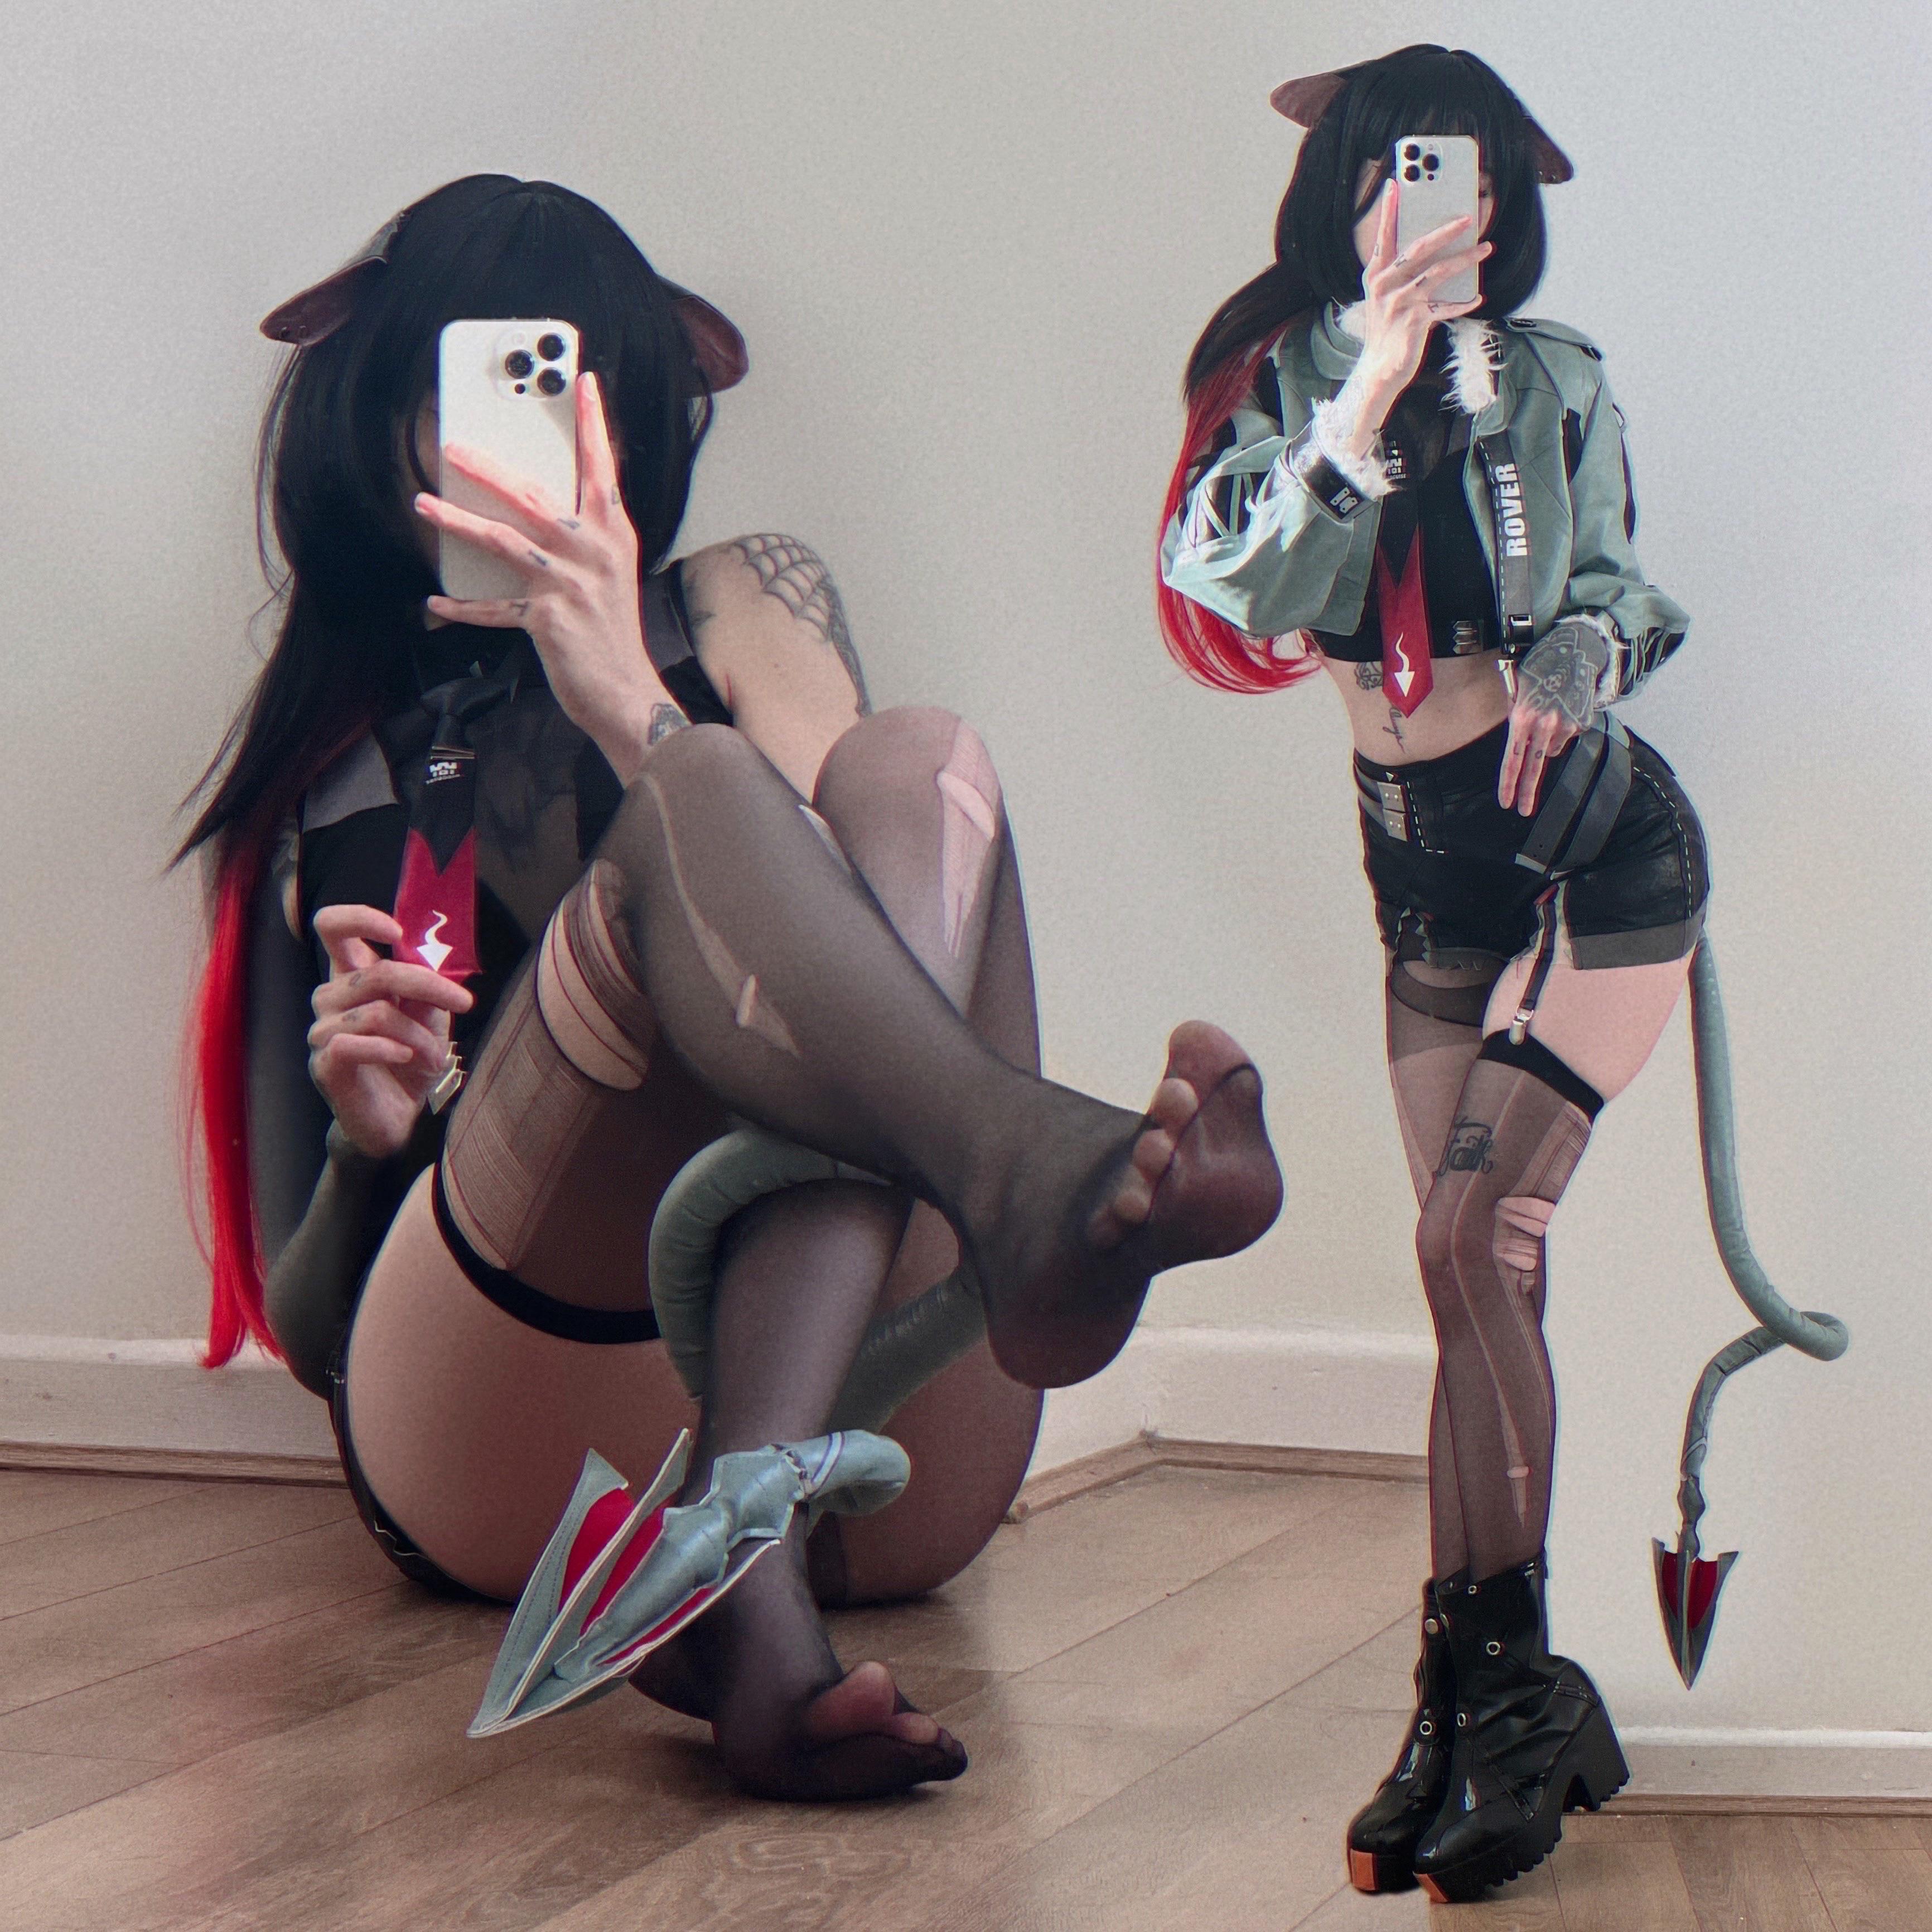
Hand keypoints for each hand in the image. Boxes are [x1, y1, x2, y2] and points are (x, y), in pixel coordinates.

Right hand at [308, 905, 473, 1158]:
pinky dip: (390, 1049)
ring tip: (436, 1057)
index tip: (398, 933)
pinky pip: (353, 1044)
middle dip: (428, 984)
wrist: (399, 1118)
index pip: (332, 927)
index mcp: (352, 976)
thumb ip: (426, 985)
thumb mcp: (429, 1017)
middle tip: (463, 1001)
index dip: (360, 919)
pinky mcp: (324, 1064)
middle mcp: (331, 998)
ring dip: (418, 1034)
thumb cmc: (411, 1060)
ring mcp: (323, 1032)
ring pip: (375, 1012)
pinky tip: (407, 1060)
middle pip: (375, 972)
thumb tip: (430, 956)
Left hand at [414, 371, 670, 782]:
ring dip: (459, 521)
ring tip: (425, 504)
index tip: (582, 383)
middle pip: (535, 495)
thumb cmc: (616, 637)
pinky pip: (493, 607)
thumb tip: (544, 511)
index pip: (602, 468)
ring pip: (505, 539)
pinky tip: (436, 603)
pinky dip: (463, 607)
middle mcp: (594, 552)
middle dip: (489, 467)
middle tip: (452, 445)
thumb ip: (588, 538)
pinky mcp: (547, 619)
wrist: (629, 696)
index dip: (591, 424)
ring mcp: (570, 584)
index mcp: (614, 536)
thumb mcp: (613, 574)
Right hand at [1351, 184, 1491, 438]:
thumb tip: (1433, 245)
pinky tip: (1477, 298)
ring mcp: (1399, 303)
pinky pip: (1446, 306)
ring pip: (1437, 272)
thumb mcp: (1387, 296)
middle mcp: (1385, 286)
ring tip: (1485, 247)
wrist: (1380, 370)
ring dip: (1465, 259)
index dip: (1389, 210)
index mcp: (1376, 275)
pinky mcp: (1414, 322)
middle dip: (1445, 230)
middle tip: (1468, 216)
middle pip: (1418, 249)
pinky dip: (1463, 302)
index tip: (1396, 183)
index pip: (1384, 236)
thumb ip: (1402, 271)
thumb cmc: (1388, 329)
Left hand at [1496, 619, 1611, 814]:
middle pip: (1534, 766)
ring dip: (1549, 739)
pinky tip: (1565, 706)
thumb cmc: (1541, 666)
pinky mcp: (1582, 722)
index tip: (1505, 802)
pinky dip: (1565, 728)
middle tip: (1523, 811)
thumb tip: (1525, 746)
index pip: (1513, 757)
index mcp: (1522, 716)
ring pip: (1552, 748)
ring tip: (1550, 712)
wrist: (1576, 647)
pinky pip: (1568, 735)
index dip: (1509, 782)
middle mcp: (1544, 723)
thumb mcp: (1517, 688)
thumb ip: (1517, 716)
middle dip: (1527, 791)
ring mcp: (1565, 724)